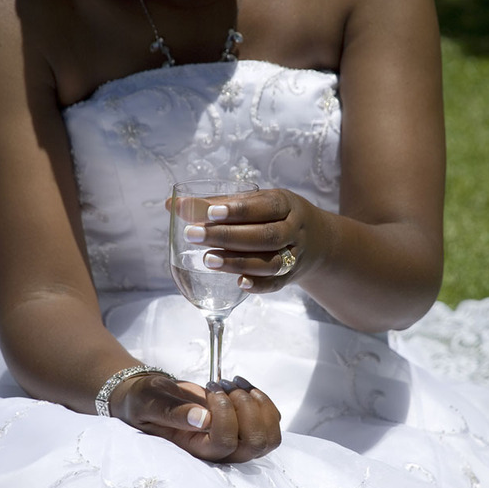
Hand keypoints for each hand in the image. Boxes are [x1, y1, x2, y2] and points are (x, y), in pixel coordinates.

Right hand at [115, 374, 281, 461]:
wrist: (156, 397)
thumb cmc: (149, 401)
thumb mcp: (151, 403)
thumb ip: (173, 412)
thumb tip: (203, 419)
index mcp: (196, 449)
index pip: (225, 444)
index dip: (225, 415)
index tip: (211, 390)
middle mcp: (221, 451)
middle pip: (255, 443)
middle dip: (247, 408)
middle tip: (224, 386)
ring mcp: (237, 440)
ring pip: (269, 436)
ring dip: (258, 404)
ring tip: (235, 384)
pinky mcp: (247, 426)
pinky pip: (272, 420)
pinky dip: (263, 399)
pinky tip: (242, 385)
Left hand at [169, 188, 329, 292]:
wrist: (316, 240)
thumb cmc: (273, 215)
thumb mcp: (255, 203)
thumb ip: (216, 204)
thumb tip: (172, 205)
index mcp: (286, 205)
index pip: (263, 206)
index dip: (237, 211)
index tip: (209, 213)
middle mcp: (294, 230)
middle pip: (265, 236)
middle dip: (227, 236)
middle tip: (193, 235)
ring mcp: (294, 255)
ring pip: (270, 262)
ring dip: (237, 262)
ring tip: (207, 260)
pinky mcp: (290, 277)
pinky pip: (276, 284)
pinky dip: (258, 285)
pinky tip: (238, 283)